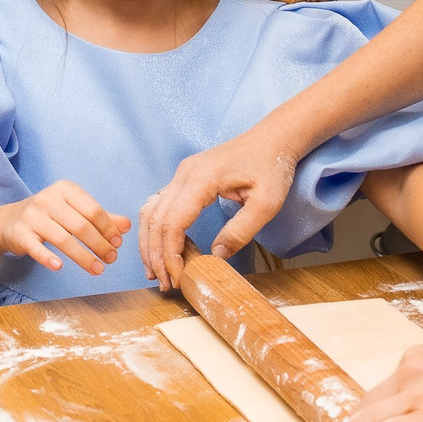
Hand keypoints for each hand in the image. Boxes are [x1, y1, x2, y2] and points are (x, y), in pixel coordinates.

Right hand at [0, 182, 127, 278]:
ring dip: (83, 257)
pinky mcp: (20, 233)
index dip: (108, 228)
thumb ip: (100, 218)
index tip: (118, 244)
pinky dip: (47, 258)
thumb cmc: (49, 216)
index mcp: (65, 189)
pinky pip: (36, 247)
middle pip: (80, 225)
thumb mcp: (74, 211)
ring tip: (97, 270)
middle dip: (99, 245)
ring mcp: (32, 216)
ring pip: (62, 238)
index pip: (93, 210)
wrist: (10, 221)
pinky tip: (59, 267)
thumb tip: (127, 226)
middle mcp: (47, 199)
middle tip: (111, 259)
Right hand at [139, 124, 298, 287]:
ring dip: (149, 243)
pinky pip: (159, 205)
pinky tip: (160, 247)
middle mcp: (184, 174)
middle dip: (155, 254)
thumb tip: (216, 256)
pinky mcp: (184, 178)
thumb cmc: (272, 167)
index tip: (177, 278)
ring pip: (151, 212)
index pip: (172, 222)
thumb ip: (241, 230)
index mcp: (201, 179)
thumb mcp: (267, 203)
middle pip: (155, 219)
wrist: (273, 139)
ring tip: (156, 270)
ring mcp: (181, 174)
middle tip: (164, 282)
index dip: (170, 254)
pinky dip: (155, 229)